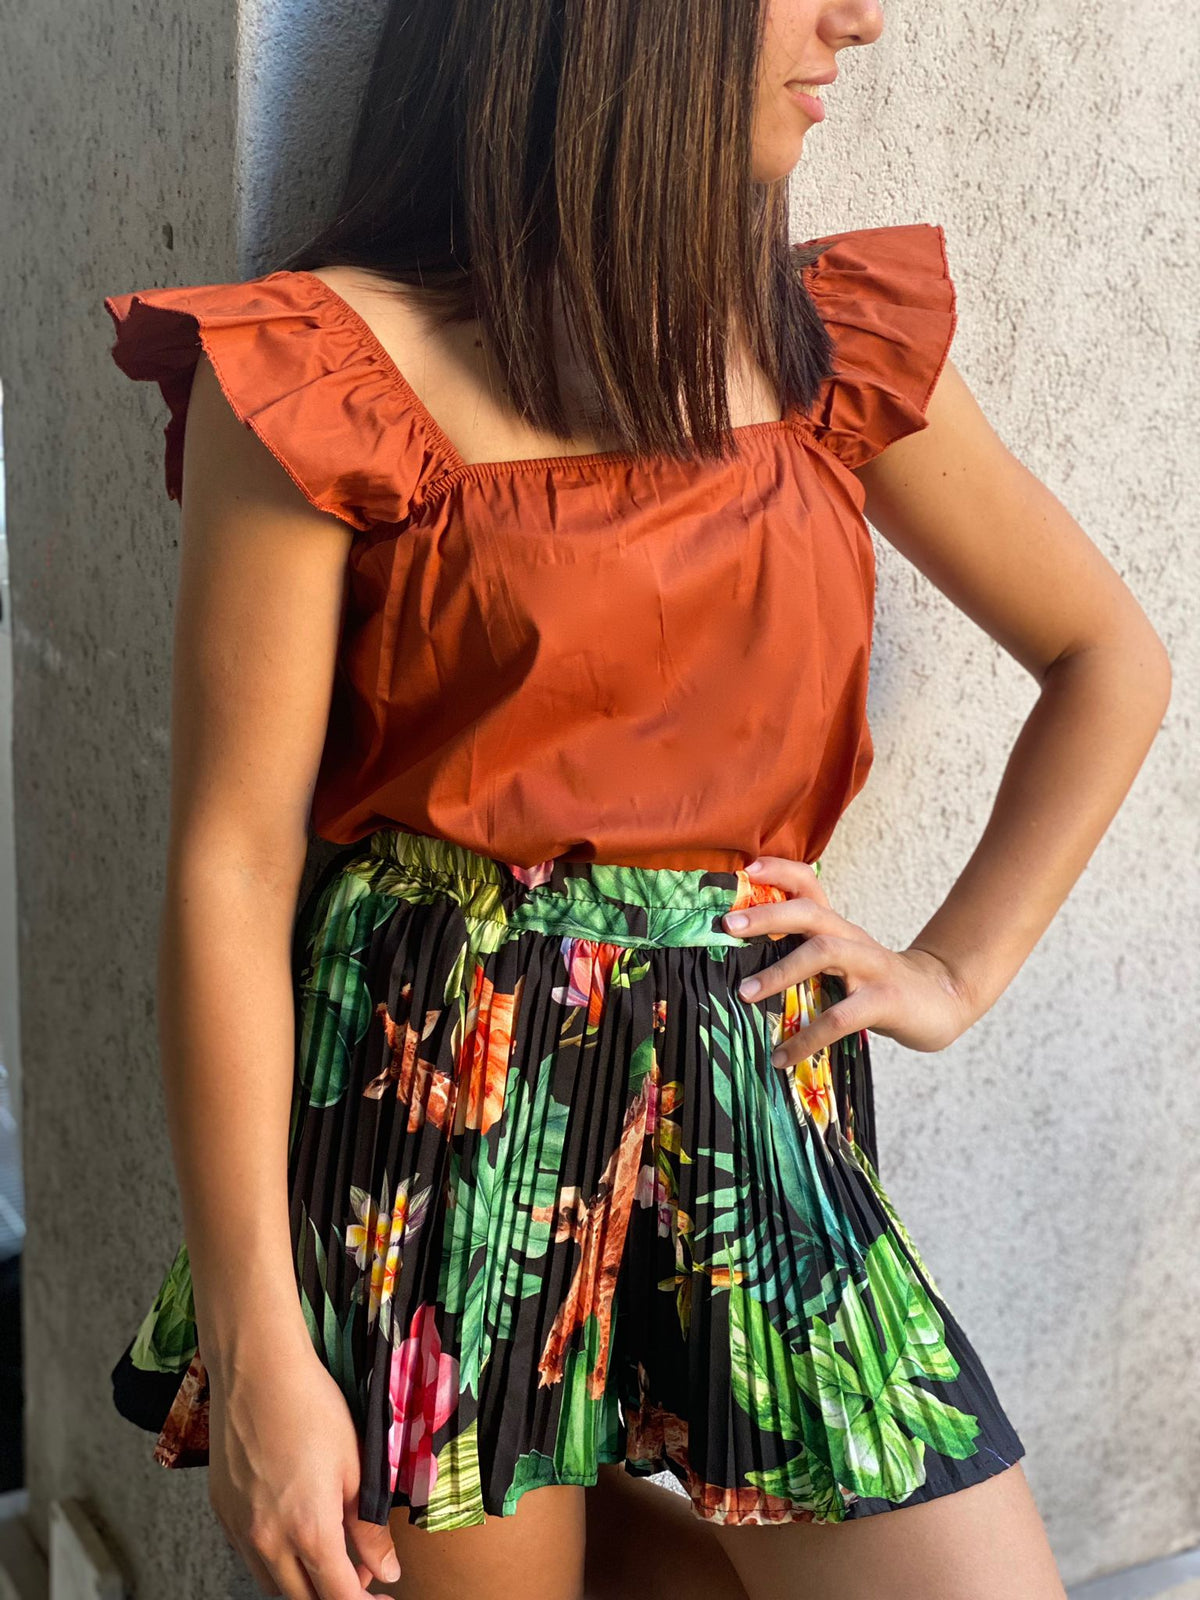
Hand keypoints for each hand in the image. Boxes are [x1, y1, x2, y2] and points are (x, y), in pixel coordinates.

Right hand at [207, 1321, 401, 1597]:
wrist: (256, 1369)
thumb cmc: (311, 1407)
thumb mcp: (356, 1466)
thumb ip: (370, 1528)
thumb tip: (386, 1571)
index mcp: (308, 1530)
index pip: (338, 1597)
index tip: (383, 1598)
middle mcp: (267, 1541)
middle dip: (335, 1596)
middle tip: (363, 1576)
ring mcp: (239, 1530)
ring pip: (272, 1585)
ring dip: (304, 1584)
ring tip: (333, 1553)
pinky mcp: (222, 1514)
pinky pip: (251, 1557)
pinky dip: (277, 1561)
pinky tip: (297, 1532)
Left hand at [723, 855, 974, 1060]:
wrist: (941, 1000)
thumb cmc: (877, 983)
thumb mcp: (842, 960)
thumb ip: (804, 953)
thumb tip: (740, 966)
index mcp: (838, 927)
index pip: (810, 885)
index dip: (781, 871)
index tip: (748, 869)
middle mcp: (852, 938)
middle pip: (810, 912)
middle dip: (767, 915)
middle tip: (727, 926)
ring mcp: (871, 967)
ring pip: (824, 953)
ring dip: (780, 971)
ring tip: (744, 993)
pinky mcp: (885, 1001)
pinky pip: (840, 1016)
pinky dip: (807, 1037)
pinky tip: (782, 1056)